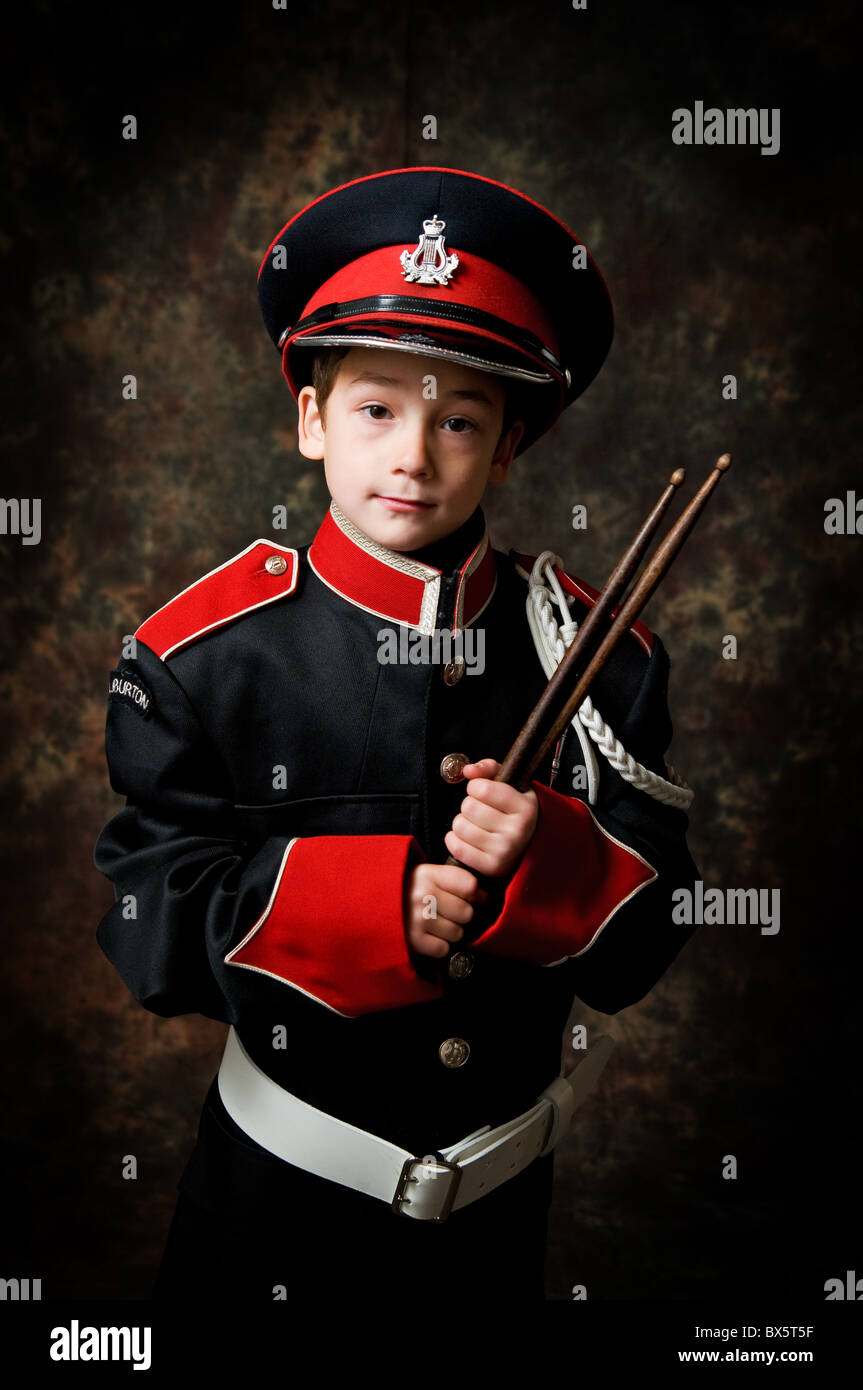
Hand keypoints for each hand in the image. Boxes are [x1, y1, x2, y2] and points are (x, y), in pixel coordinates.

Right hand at [404, 861, 488, 958]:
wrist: (373, 905)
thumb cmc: (408, 891)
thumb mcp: (427, 875)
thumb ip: (455, 879)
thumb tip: (483, 897)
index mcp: (428, 874)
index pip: (470, 886)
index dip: (473, 894)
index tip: (465, 897)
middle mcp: (422, 895)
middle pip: (466, 912)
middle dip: (461, 915)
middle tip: (446, 913)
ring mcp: (417, 919)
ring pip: (457, 933)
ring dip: (450, 932)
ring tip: (436, 925)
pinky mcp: (413, 940)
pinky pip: (443, 948)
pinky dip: (438, 946)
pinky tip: (429, 936)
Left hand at [444, 758, 538, 879]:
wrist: (529, 847)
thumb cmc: (516, 813)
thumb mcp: (511, 786)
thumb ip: (489, 769)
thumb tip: (468, 770)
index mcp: (526, 808)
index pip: (483, 789)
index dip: (476, 787)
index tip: (483, 792)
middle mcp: (518, 831)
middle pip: (469, 807)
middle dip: (469, 805)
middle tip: (480, 810)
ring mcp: (506, 851)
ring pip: (460, 826)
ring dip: (462, 822)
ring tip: (476, 824)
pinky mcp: (492, 867)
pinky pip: (457, 848)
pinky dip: (455, 840)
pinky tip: (467, 838)